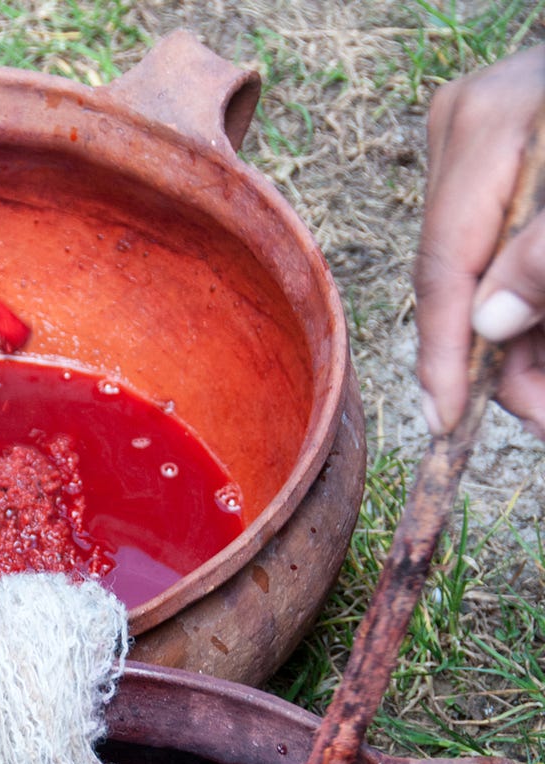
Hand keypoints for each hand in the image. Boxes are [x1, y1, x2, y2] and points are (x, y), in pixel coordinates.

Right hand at [414, 46, 544, 436]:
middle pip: (459, 281)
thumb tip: (491, 327)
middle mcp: (462, 138)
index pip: (443, 265)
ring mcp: (473, 149)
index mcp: (484, 128)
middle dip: (498, 359)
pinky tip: (542, 345)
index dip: (442, 355)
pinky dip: (528, 308)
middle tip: (541, 415)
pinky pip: (496, 255)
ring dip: (517, 343)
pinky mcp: (493, 164)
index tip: (447, 420)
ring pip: (478, 277)